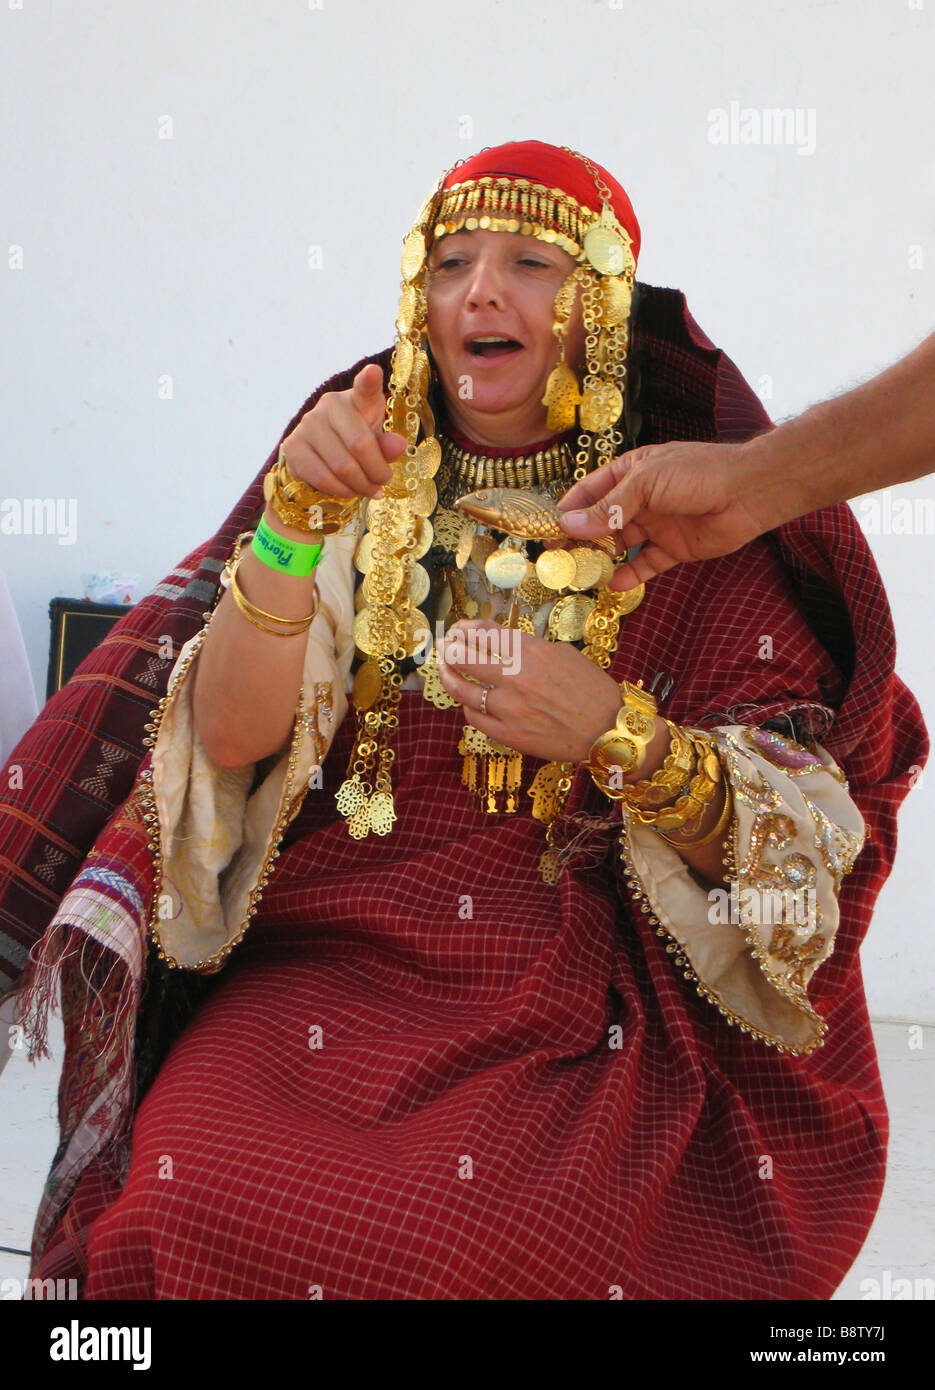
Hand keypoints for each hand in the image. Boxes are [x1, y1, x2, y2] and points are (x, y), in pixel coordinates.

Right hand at [279, 363, 407, 499]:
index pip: (364, 387)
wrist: (321, 456)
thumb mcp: (377, 443)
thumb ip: (387, 445)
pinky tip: (349, 491)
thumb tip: (398, 445)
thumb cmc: (356, 443)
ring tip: (368, 489)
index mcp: (357, 398)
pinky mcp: (292, 447)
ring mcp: (307, 424)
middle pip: (360, 446)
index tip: (373, 373)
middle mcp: (329, 404)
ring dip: (360, 486)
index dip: (369, 380)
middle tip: (382, 483)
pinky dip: (341, 491)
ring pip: (342, 466)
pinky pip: (323, 477)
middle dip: (376, 472)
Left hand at [437, 619, 622, 762]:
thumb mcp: (563, 654)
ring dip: (449, 678)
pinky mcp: (510, 735)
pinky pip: (475, 719)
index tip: (458, 630)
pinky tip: (470, 702)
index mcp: (531, 652)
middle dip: (449, 651)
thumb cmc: (590, 689)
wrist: (608, 729)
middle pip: (464, 659)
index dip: (464, 629)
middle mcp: (517, 678)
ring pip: (462, 690)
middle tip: (445, 649)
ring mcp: (511, 709)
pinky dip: (469, 707)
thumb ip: (528, 646)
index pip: (483, 634)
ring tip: (446, 672)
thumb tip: (497, 638)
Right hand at [556, 441, 764, 587]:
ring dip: (602, 559)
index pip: (588, 493)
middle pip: (600, 522)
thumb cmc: (697, 473)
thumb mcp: (646, 484)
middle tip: (558, 561)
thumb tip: (571, 526)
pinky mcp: (674, 548)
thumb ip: (609, 509)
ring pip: (620, 546)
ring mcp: (656, 524)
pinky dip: (630, 575)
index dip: (567, 512)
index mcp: (629, 473)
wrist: (749, 491)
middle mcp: (639, 499)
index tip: (547, 533)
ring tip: (582, 576)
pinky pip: (646, 564)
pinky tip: (616, 584)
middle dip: (579, 540)